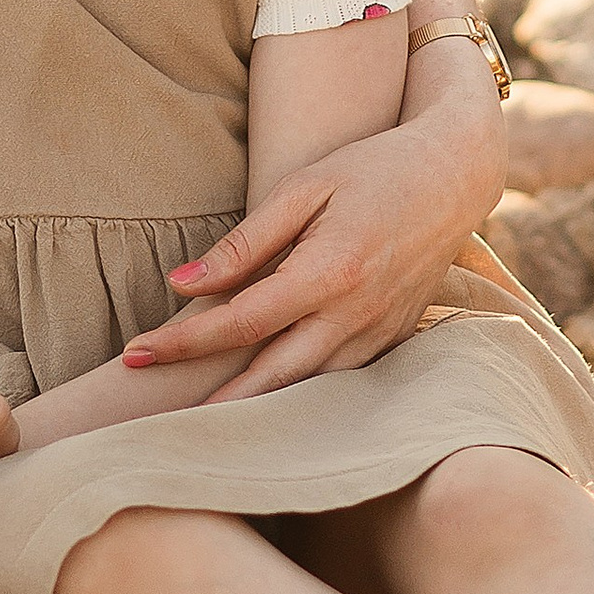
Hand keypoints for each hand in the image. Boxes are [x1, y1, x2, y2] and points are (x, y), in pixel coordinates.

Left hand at [124, 62, 506, 403]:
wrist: (455, 175)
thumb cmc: (371, 169)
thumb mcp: (303, 188)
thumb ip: (245, 242)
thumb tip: (182, 283)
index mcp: (330, 272)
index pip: (241, 323)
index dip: (185, 342)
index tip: (138, 352)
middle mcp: (357, 314)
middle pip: (271, 376)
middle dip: (210, 401)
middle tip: (155, 415)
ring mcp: (380, 333)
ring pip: (307, 389)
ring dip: (254, 409)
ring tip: (198, 423)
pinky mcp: (393, 340)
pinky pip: (337, 379)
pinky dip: (298, 394)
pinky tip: (262, 401)